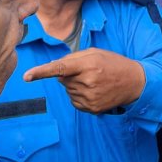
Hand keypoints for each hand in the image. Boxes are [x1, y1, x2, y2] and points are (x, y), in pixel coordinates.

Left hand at [23, 48, 145, 113]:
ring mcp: (89, 98)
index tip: (26, 76)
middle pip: (63, 79)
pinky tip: (94, 90)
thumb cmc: (113, 63)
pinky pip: (74, 101)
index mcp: (88, 65)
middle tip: (89, 70)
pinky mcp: (91, 109)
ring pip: (68, 90)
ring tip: (95, 80)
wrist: (134, 82)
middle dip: (70, 74)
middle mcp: (88, 82)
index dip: (41, 72)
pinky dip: (79, 95)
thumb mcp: (96, 53)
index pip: (60, 68)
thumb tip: (54, 68)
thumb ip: (73, 58)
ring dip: (75, 85)